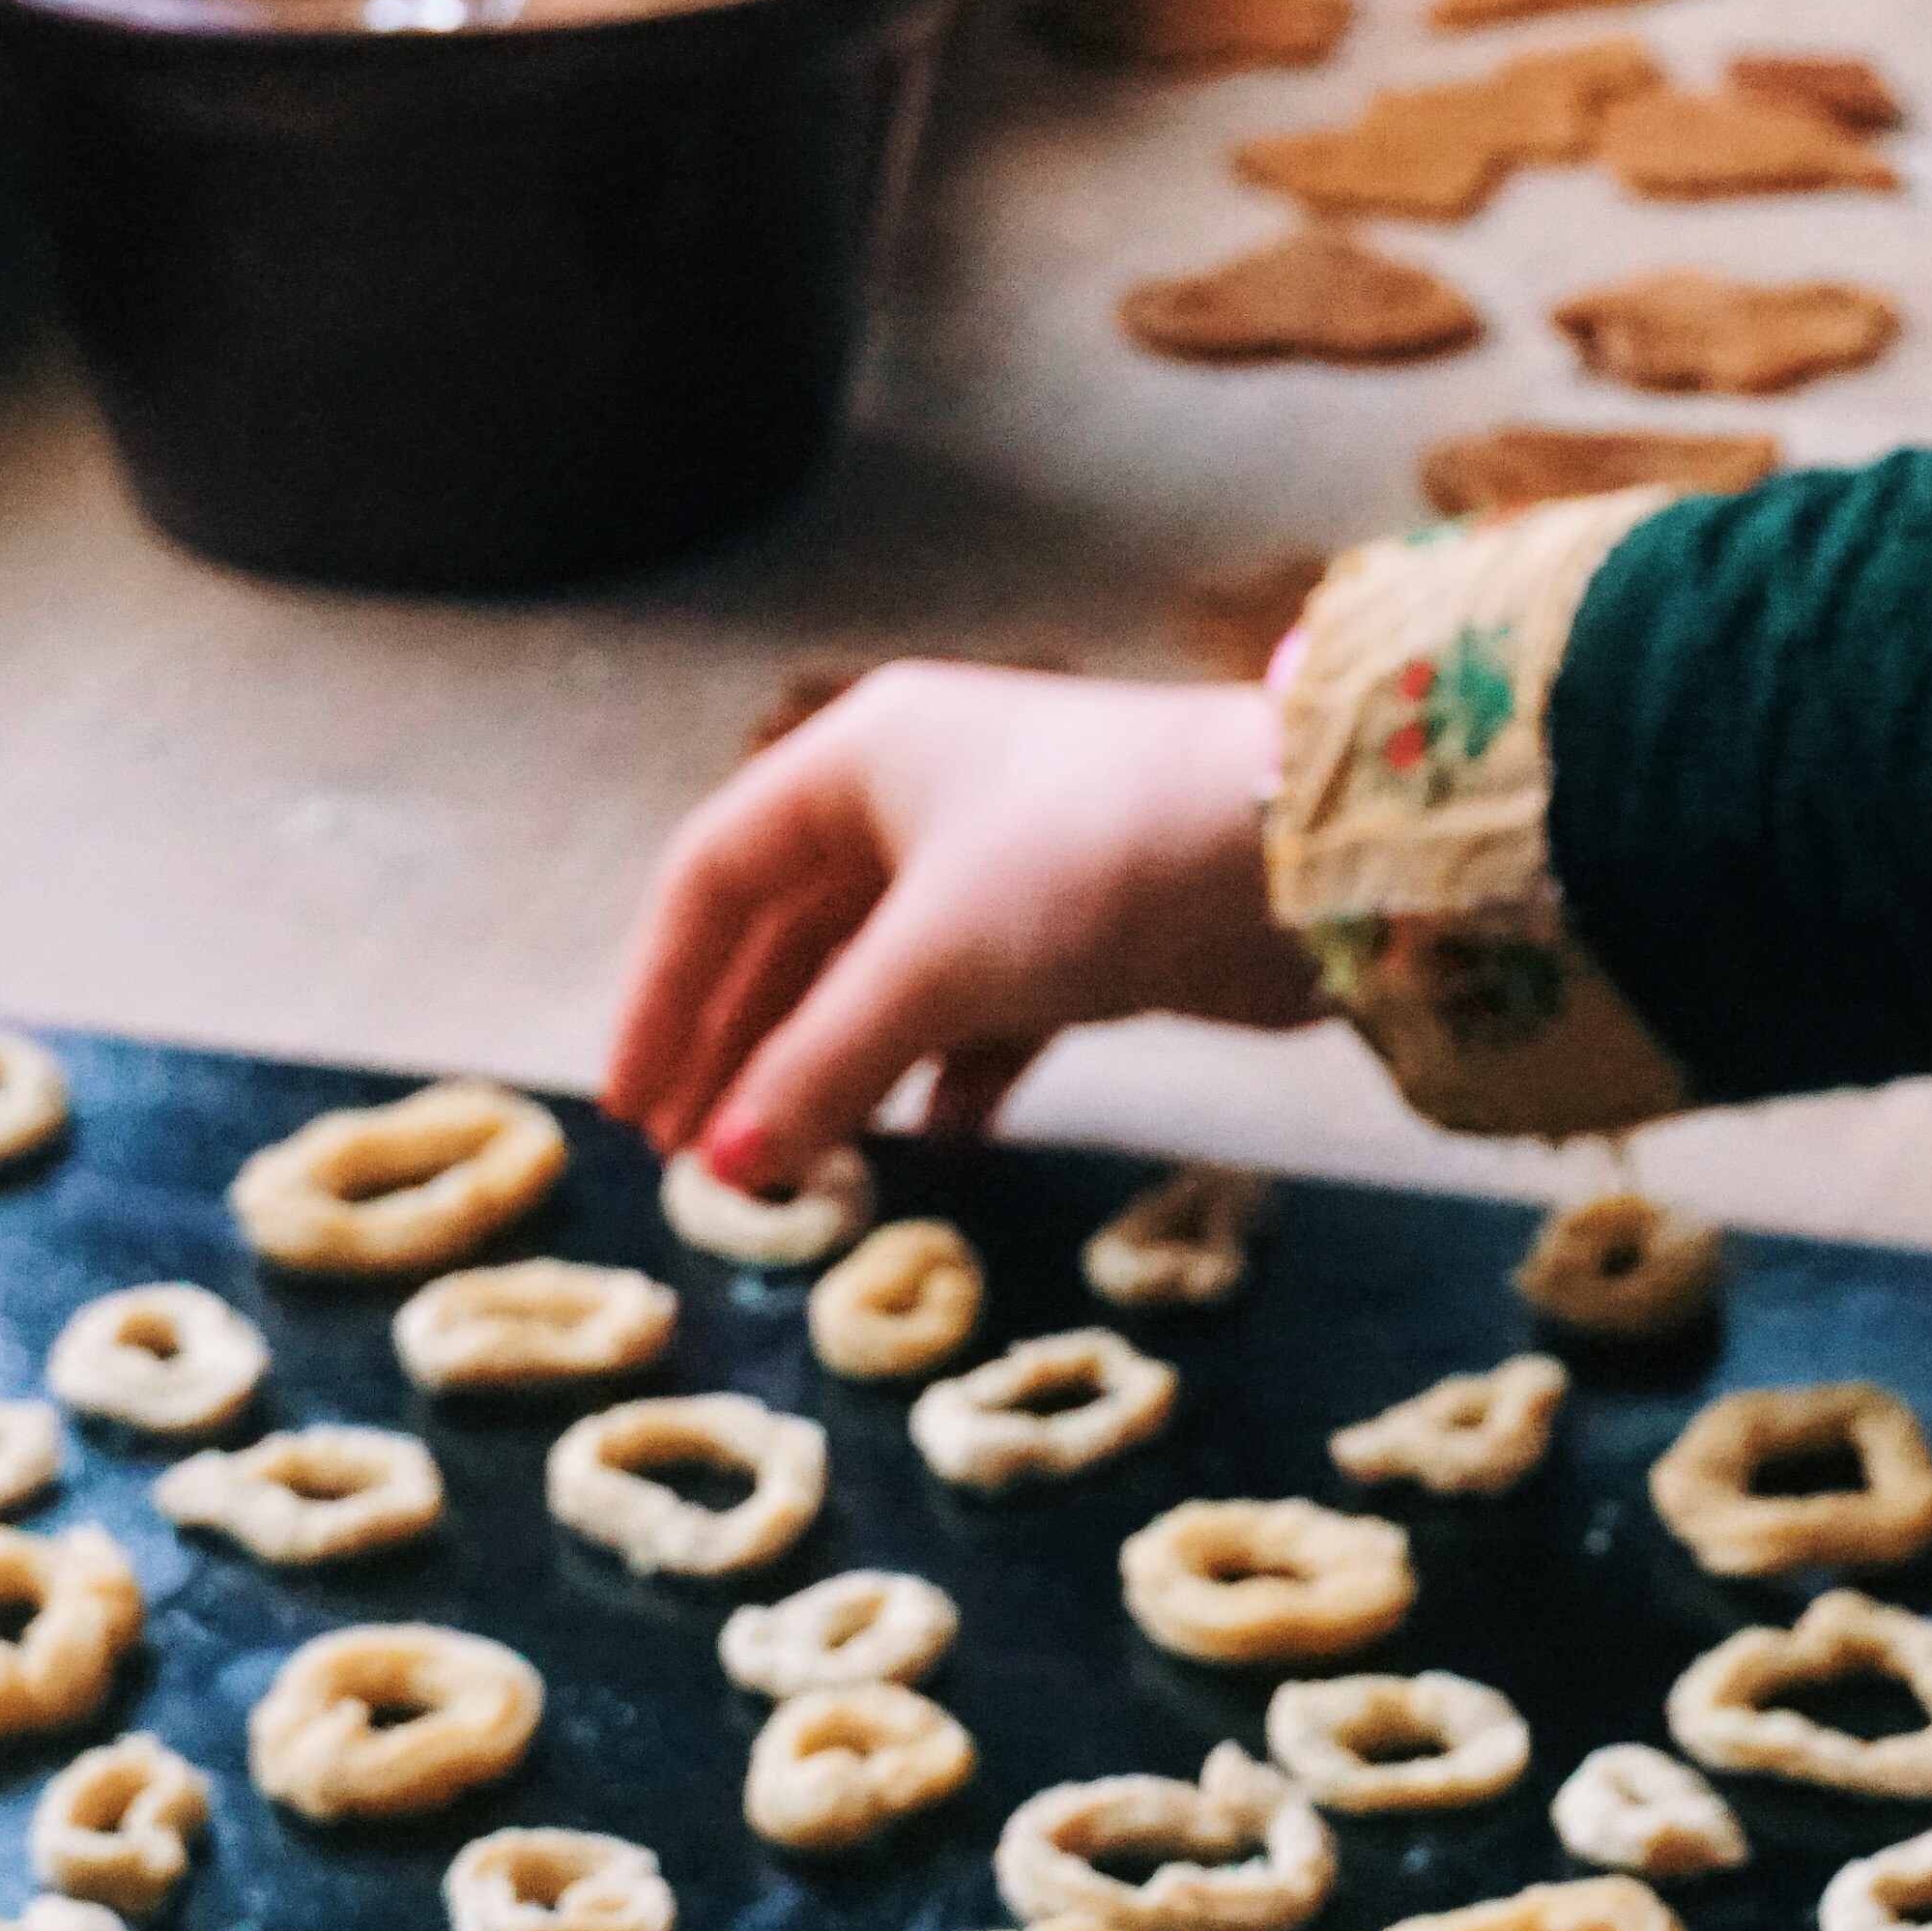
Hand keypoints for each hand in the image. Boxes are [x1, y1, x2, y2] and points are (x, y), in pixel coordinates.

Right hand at [603, 661, 1312, 1190]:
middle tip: (697, 1163)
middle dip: (744, 1045)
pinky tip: (934, 1144)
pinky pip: (983, 1010)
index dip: (662, 989)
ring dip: (840, 1071)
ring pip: (887, 979)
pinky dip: (950, 1075)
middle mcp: (929, 794)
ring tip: (796, 1175)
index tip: (633, 1106)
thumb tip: (727, 1168)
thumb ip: (817, 1067)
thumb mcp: (930, 964)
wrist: (1298, 851)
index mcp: (867, 755)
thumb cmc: (1089, 861)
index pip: (715, 870)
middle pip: (794, 930)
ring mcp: (1010, 862)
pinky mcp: (1087, 928)